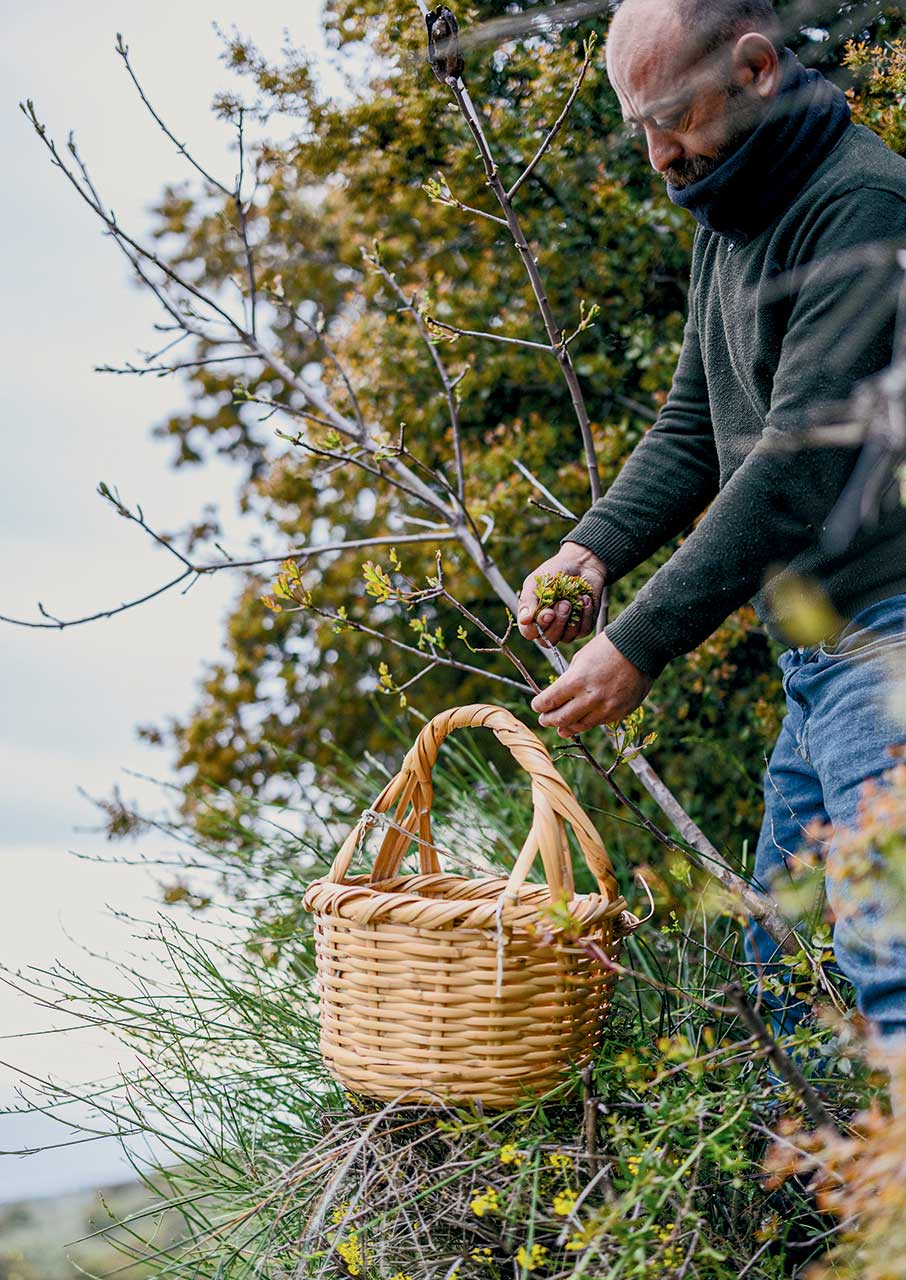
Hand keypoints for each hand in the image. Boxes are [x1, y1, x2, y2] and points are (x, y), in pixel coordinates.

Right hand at [517, 543, 606, 646]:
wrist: (580, 563)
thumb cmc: (554, 572)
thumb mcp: (536, 582)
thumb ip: (528, 600)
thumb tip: (525, 620)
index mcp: (533, 617)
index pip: (530, 633)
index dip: (538, 626)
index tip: (548, 612)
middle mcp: (548, 626)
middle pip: (549, 640)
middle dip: (557, 623)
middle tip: (564, 603)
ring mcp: (566, 629)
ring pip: (567, 638)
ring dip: (571, 619)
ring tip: (575, 598)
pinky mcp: (583, 626)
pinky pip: (583, 630)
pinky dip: (585, 614)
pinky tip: (585, 598)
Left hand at [530, 633, 651, 736]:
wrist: (640, 647)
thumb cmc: (606, 648)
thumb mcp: (580, 660)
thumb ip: (569, 680)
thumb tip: (559, 697)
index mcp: (576, 681)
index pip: (549, 701)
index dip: (539, 706)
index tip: (537, 706)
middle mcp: (590, 698)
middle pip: (561, 718)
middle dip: (549, 720)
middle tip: (544, 720)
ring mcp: (607, 707)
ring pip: (580, 726)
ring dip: (567, 727)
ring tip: (561, 728)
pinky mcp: (620, 712)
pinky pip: (599, 722)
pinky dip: (588, 722)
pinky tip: (582, 722)